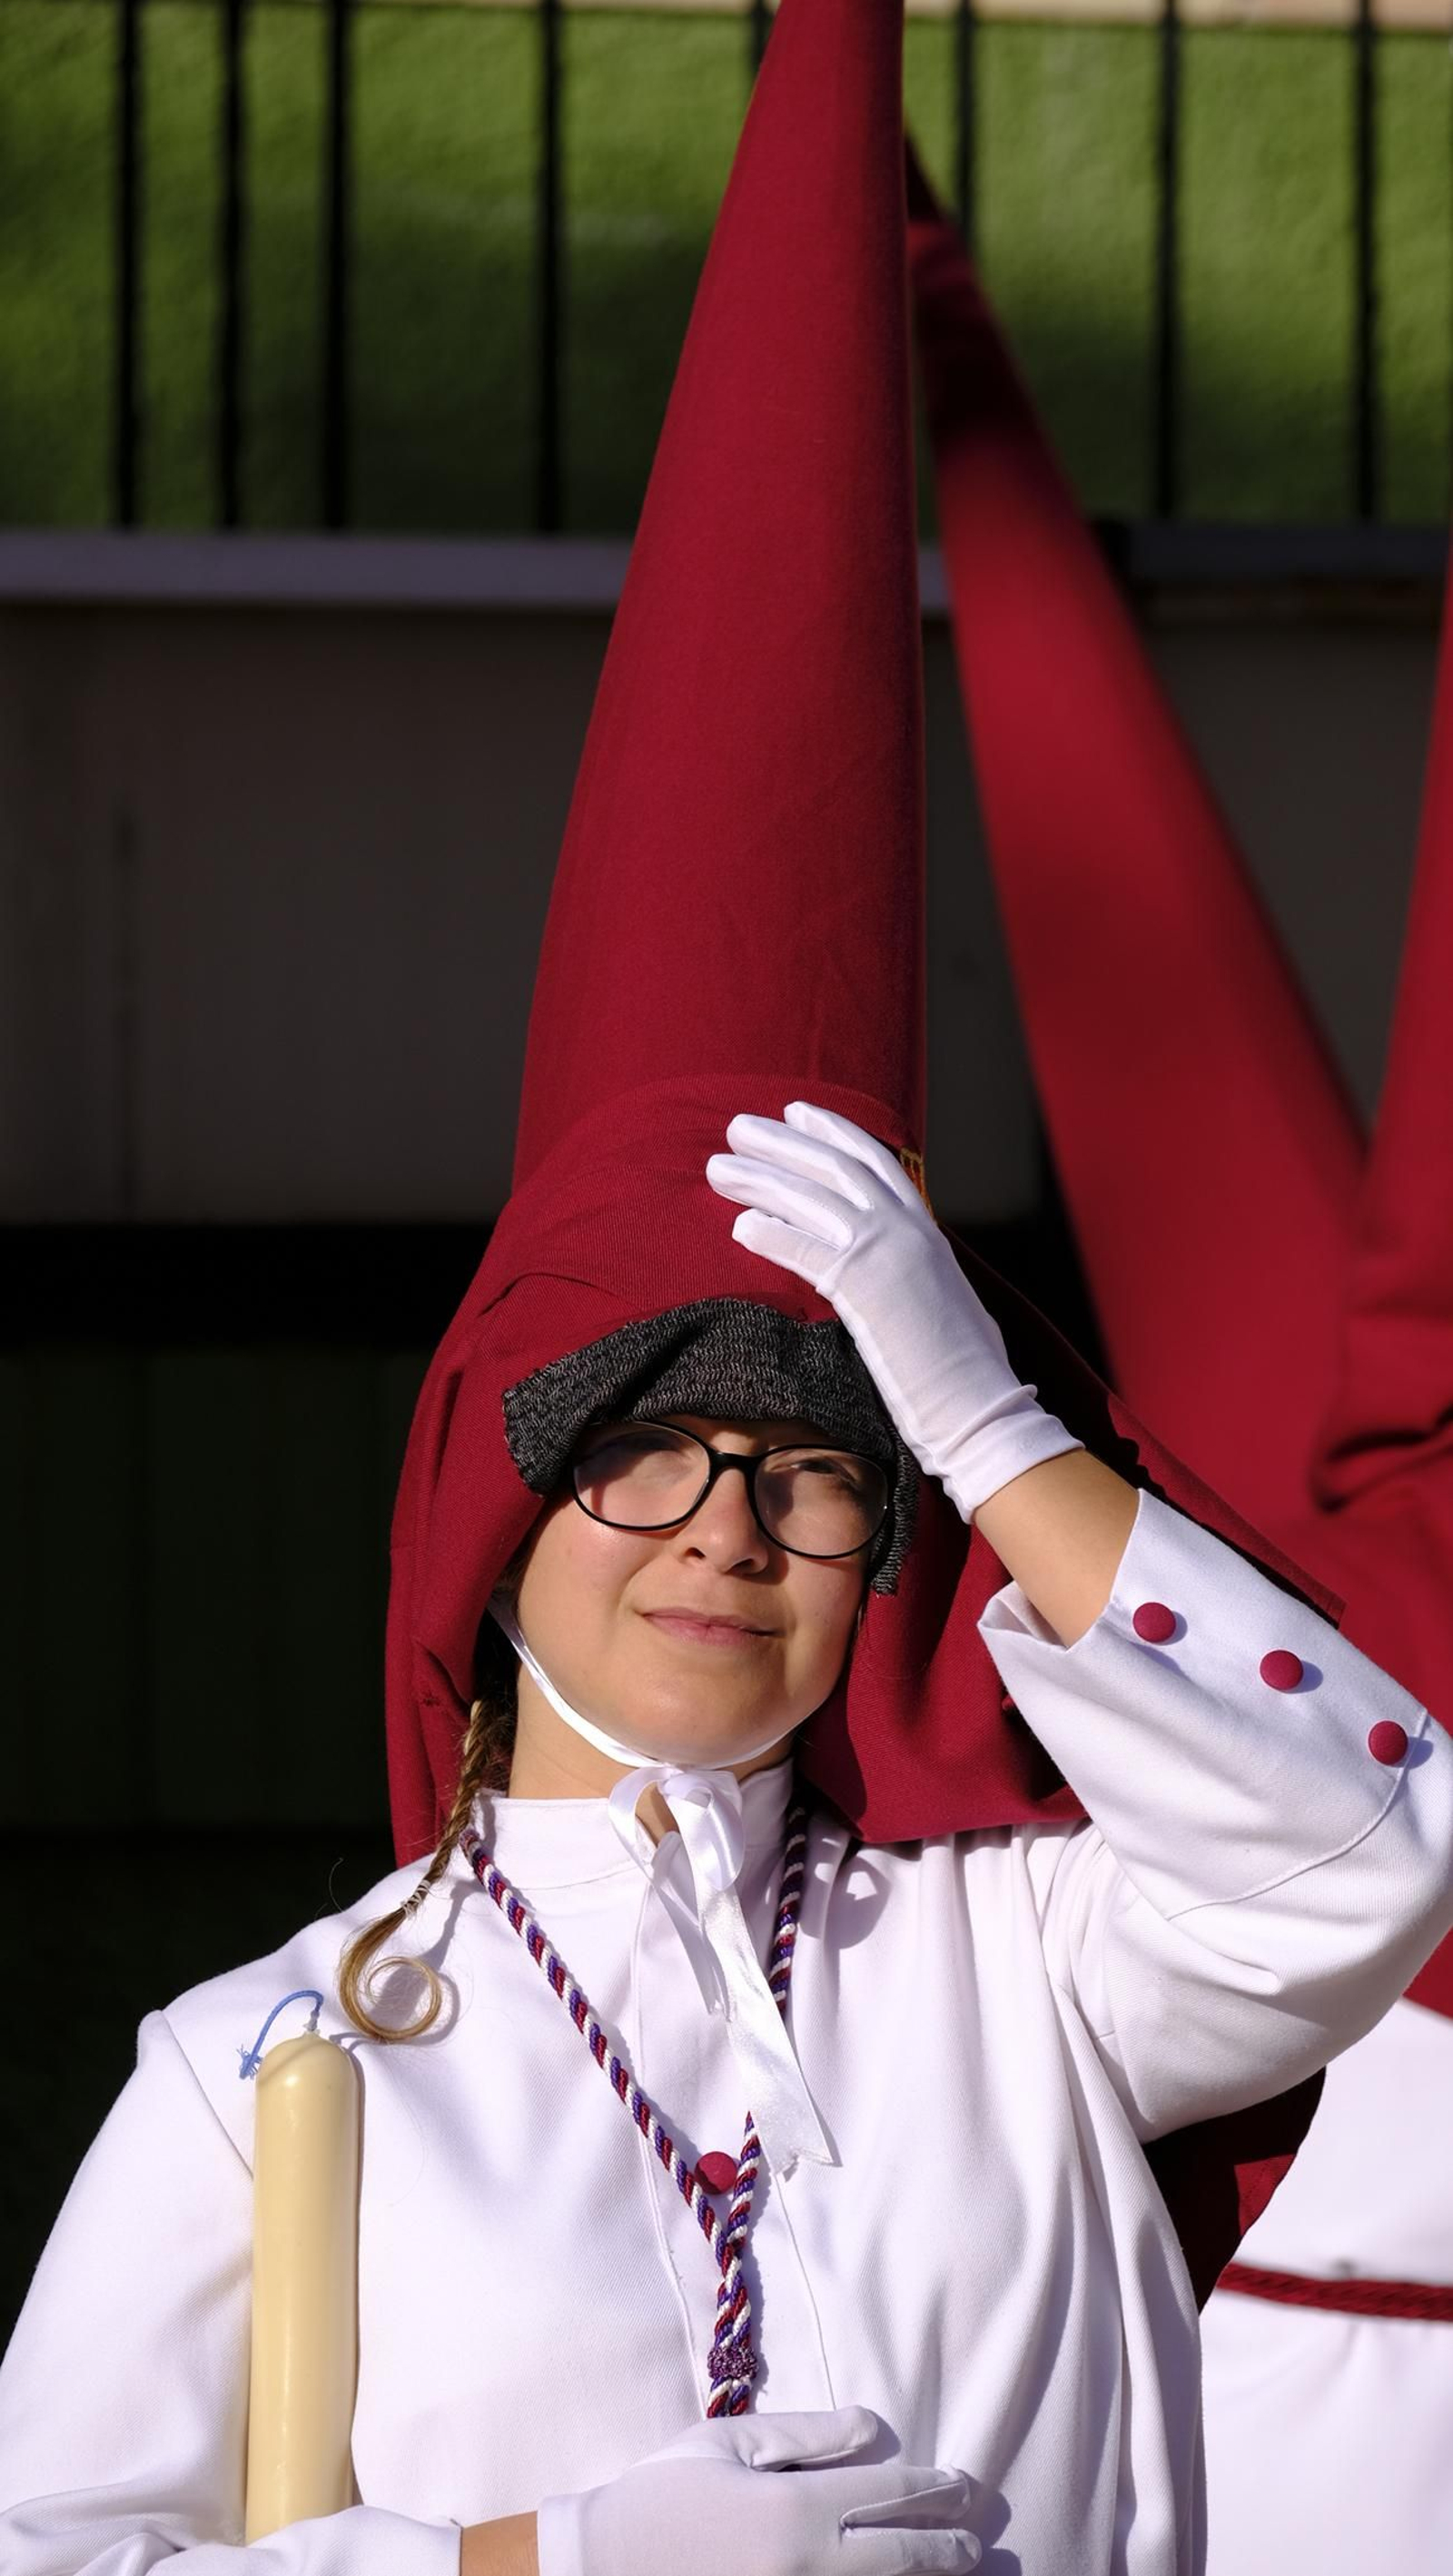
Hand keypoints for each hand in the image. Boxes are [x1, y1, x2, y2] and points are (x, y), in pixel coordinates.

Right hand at [535, 2405, 979, 2575]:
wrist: (601, 2570)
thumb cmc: (662, 2497)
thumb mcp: (729, 2446)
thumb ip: (807, 2436)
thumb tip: (873, 2428)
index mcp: (795, 2510)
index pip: (890, 2496)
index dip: (936, 2490)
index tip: (964, 2486)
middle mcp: (809, 2570)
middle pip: (904, 2559)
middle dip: (950, 2549)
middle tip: (979, 2542)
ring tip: (972, 2575)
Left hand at [707, 1101, 1080, 1522]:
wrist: (977, 1401)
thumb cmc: (958, 1365)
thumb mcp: (936, 1294)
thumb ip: (906, 1267)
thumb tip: (877, 1265)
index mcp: (925, 1227)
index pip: (874, 1160)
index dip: (831, 1132)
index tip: (795, 1112)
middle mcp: (907, 1228)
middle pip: (834, 1166)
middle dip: (781, 1143)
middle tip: (737, 1127)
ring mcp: (887, 1252)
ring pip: (811, 1197)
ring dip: (759, 1178)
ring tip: (717, 1168)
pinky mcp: (864, 1286)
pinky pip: (803, 1248)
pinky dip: (769, 1232)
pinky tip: (739, 1226)